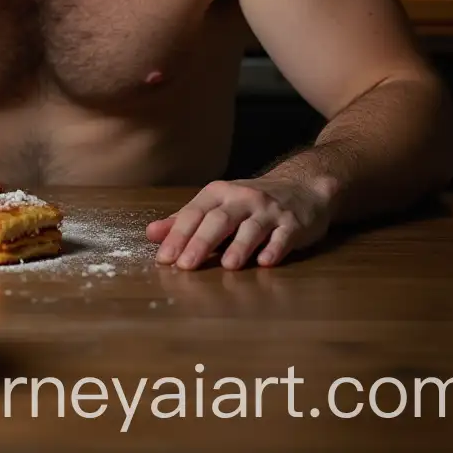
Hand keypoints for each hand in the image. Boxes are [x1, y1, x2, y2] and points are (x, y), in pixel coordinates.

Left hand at [145, 176, 331, 269]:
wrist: (301, 186)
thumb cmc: (250, 202)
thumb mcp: (216, 204)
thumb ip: (184, 220)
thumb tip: (151, 234)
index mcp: (218, 193)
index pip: (194, 213)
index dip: (177, 235)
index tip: (164, 258)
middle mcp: (242, 198)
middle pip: (219, 219)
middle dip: (201, 242)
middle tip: (186, 265)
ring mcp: (269, 210)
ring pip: (252, 227)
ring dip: (239, 246)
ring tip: (227, 266)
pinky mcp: (293, 224)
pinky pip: (283, 236)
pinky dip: (275, 249)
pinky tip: (266, 262)